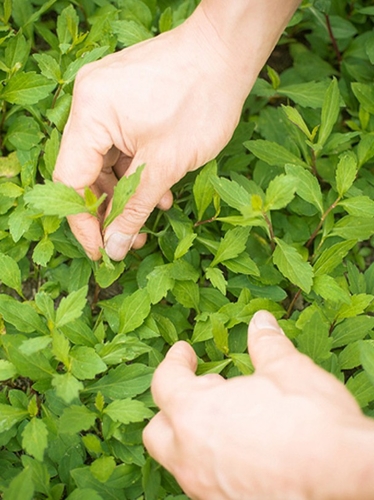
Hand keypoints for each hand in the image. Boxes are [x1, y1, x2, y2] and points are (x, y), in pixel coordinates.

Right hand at [53, 9, 249, 260]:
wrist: (227, 52)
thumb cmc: (202, 101)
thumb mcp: (166, 165)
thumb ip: (134, 209)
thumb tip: (114, 247)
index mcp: (90, 114)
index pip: (71, 181)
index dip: (83, 222)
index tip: (99, 251)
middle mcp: (89, 102)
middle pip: (85, 171)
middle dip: (110, 209)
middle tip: (129, 238)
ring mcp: (105, 98)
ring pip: (104, 160)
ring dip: (127, 191)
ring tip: (153, 211)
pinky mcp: (123, 99)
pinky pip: (120, 144)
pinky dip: (136, 169)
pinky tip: (160, 188)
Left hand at [143, 310, 373, 499]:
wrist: (344, 474)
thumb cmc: (310, 420)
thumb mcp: (287, 369)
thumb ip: (265, 344)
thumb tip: (261, 322)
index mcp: (196, 414)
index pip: (165, 382)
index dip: (174, 361)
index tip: (185, 352)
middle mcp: (191, 456)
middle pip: (158, 429)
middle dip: (174, 404)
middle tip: (206, 388)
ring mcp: (206, 488)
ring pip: (180, 460)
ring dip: (193, 434)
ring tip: (229, 417)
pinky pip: (205, 481)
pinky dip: (213, 461)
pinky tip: (245, 449)